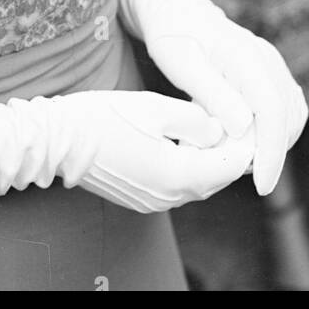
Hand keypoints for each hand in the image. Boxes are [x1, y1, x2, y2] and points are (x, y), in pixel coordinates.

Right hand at [56, 89, 255, 212]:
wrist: (57, 140)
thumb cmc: (103, 117)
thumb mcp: (155, 107)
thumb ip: (196, 119)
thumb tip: (221, 127)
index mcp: (179, 174)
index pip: (230, 165)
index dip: (245, 142)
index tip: (250, 119)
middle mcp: (171, 196)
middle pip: (216, 177)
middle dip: (228, 151)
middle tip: (234, 119)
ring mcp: (155, 201)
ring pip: (197, 182)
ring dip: (206, 158)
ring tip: (208, 125)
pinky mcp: (142, 198)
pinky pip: (176, 184)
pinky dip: (186, 165)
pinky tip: (180, 140)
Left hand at [143, 11, 307, 195]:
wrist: (177, 10)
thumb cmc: (173, 36)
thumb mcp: (182, 65)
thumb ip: (213, 94)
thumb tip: (245, 128)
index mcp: (246, 56)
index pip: (272, 111)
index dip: (271, 153)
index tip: (261, 186)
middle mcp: (268, 59)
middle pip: (287, 119)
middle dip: (269, 153)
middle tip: (234, 170)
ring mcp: (273, 65)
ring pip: (290, 118)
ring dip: (271, 144)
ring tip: (235, 154)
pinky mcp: (272, 74)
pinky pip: (284, 111)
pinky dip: (271, 132)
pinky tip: (244, 140)